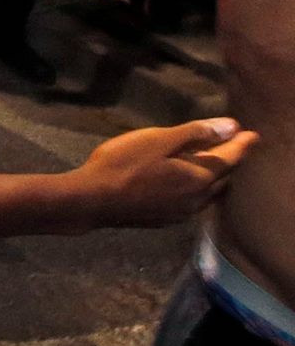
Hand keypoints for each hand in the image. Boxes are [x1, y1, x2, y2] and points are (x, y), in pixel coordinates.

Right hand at [72, 117, 255, 227]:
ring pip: (210, 193)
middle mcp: (197, 199)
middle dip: (231, 161)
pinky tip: (187, 182)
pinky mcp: (166, 219)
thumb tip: (230, 127)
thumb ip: (195, 133)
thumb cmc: (123, 164)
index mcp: (199, 178)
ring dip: (216, 177)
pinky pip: (194, 202)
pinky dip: (199, 188)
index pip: (230, 159)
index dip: (242, 144)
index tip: (252, 134)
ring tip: (214, 163)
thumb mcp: (157, 140)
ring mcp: (182, 212)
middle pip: (224, 178)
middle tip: (234, 145)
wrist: (93, 200)